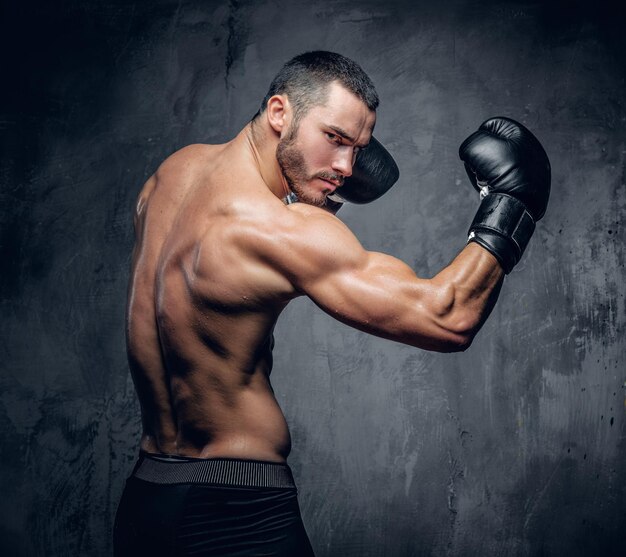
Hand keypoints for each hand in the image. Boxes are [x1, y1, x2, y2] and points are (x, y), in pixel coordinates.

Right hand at [459, 117, 550, 272]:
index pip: (491, 126)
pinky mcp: (530, 188)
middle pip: (494, 148)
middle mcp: (531, 150)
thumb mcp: (476, 146)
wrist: (518, 204)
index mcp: (521, 134)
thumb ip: (469, 143)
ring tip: (490, 181)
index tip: (477, 152)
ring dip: (488, 172)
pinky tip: (498, 190)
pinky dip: (499, 184)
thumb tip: (470, 153)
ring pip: (498, 166)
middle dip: (483, 157)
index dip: (478, 138)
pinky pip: (507, 182)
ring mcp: (532, 170)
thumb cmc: (500, 172)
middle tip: (483, 168)